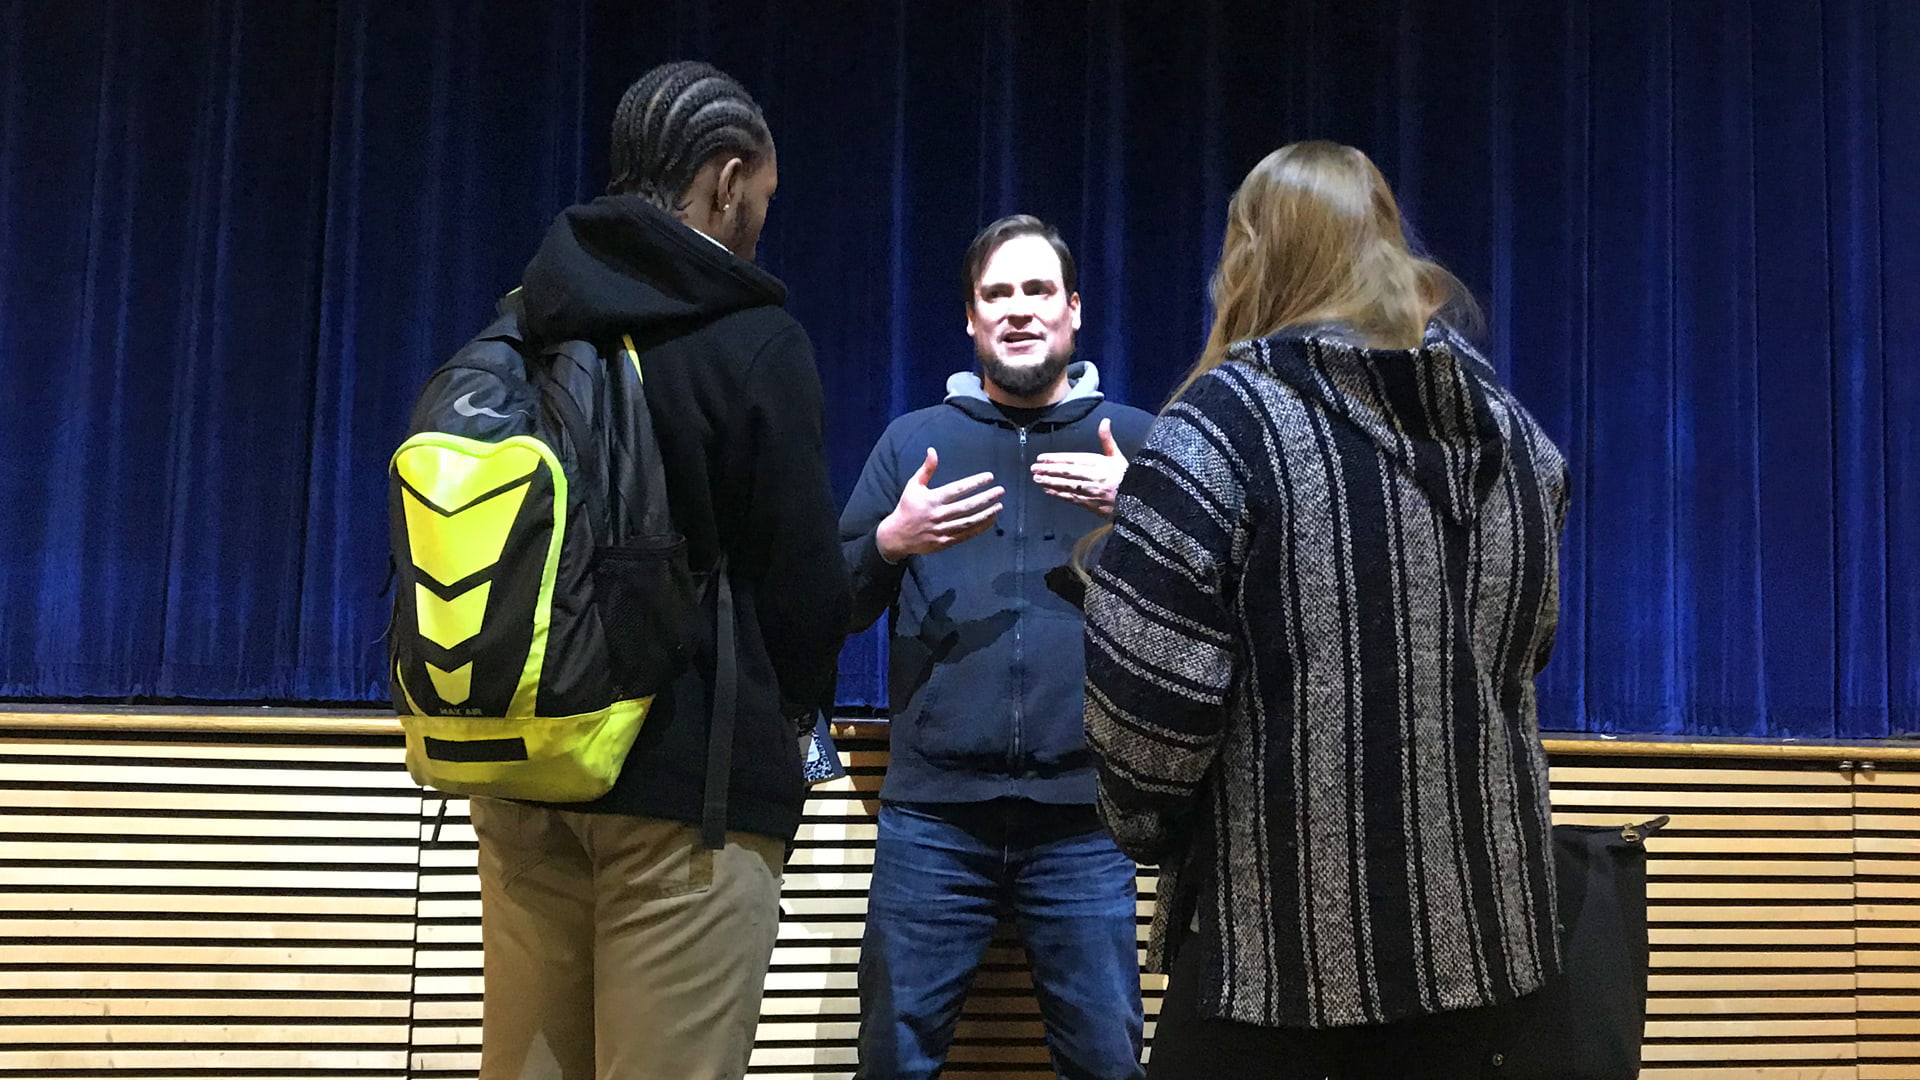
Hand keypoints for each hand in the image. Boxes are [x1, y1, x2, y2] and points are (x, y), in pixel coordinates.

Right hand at [875, 448, 1004, 560]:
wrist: (897, 535)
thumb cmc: (907, 507)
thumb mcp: (913, 485)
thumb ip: (926, 469)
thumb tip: (932, 450)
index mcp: (932, 499)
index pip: (957, 489)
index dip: (974, 483)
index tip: (989, 477)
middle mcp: (938, 515)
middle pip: (967, 506)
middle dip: (986, 498)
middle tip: (1000, 491)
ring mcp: (942, 530)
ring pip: (968, 521)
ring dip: (986, 514)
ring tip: (999, 506)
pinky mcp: (945, 542)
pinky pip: (965, 534)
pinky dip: (979, 528)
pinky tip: (991, 520)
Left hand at [1030, 417, 1127, 516]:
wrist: (1138, 499)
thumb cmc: (1126, 477)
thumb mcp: (1117, 456)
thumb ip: (1107, 439)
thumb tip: (1105, 421)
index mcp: (1098, 463)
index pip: (1072, 459)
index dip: (1055, 458)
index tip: (1042, 458)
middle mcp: (1093, 477)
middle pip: (1066, 472)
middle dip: (1048, 470)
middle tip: (1034, 468)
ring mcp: (1090, 491)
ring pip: (1066, 485)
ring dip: (1049, 482)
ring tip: (1037, 479)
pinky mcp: (1090, 503)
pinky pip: (1071, 498)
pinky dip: (1058, 494)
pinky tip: (1048, 491)